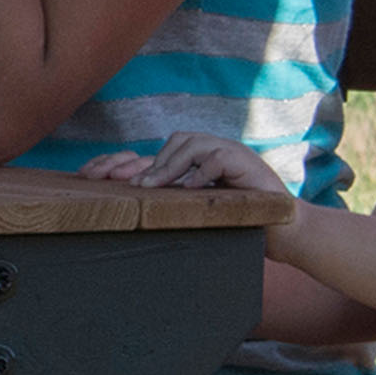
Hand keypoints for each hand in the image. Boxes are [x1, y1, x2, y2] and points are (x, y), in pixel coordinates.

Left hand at [79, 129, 302, 225]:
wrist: (285, 231)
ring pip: (189, 144)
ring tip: (148, 187)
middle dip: (137, 161)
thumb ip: (170, 206)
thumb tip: (131, 209)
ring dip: (166, 166)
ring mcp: (228, 153)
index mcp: (195, 164)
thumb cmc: (241, 226)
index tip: (90, 175)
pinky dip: (200, 171)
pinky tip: (189, 188)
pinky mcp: (245, 162)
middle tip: (110, 179)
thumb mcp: (197, 216)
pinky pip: (216, 158)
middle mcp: (209, 152)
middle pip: (169, 143)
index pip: (154, 156)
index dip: (123, 162)